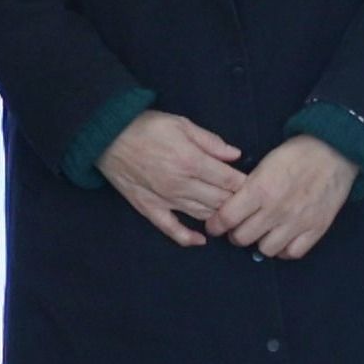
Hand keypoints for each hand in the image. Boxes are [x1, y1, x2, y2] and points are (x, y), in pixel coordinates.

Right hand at [97, 110, 250, 242]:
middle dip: (236, 201)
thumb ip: (210, 141)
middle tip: (247, 200)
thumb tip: (236, 155)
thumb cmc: (147, 126)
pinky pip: (172, 229)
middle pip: (220, 200)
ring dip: (219, 216)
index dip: (245, 184)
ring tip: (230, 215)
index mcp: (191, 161)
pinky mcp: (150, 209)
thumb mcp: (181, 124)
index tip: (255, 184)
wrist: (108, 137)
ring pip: (202, 214)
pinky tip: (201, 239)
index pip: (229, 180)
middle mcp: (181, 185)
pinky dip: (188, 238)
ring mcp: (165, 200)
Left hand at [210, 138, 355, 261]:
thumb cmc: (296, 154)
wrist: (334, 152)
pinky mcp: (316, 229)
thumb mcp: (264, 163)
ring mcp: (297, 222)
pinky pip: (292, 253)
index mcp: (260, 189)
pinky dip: (283, 249)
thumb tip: (229, 206)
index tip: (215, 225)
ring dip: (259, 242)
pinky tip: (282, 238)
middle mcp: (276, 209)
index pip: (226, 218)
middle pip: (242, 238)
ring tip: (262, 232)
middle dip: (236, 233)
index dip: (215, 225)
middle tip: (239, 227)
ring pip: (265, 250)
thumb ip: (246, 187)